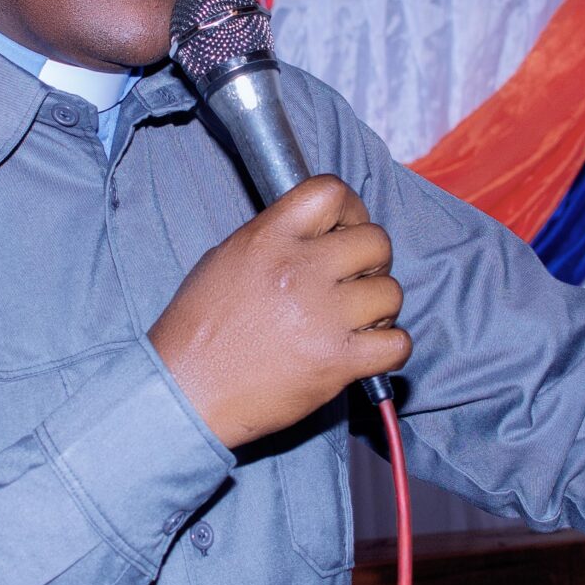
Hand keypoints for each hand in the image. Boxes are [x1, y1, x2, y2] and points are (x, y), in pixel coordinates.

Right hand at [149, 176, 407, 447]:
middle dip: (372, 261)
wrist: (186, 392)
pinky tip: (366, 351)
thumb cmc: (198, 330)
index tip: (346, 231)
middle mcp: (300, 271)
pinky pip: (397, 344)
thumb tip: (320, 233)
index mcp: (268, 239)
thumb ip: (274, 238)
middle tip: (353, 282)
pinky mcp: (338, 362)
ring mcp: (322, 317)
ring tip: (353, 322)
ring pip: (391, 292)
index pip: (332, 192)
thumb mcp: (224, 260)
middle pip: (376, 240)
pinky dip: (389, 348)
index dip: (351, 210)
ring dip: (379, 307)